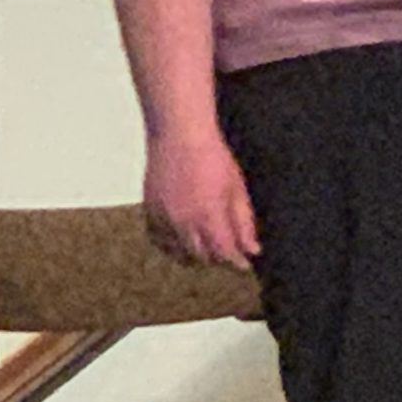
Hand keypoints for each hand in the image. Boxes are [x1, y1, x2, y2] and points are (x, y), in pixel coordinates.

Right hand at [144, 130, 260, 267]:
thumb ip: (244, 221)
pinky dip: (170, 246)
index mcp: (208, 216)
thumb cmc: (213, 157)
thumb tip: (252, 248)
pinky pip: (157, 240)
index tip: (244, 265)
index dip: (236, 262)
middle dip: (216, 259)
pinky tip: (180, 243)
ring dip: (193, 256)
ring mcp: (163, 218)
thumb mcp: (237, 188)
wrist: (179, 136)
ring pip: (177, 252)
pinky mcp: (149, 211)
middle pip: (200, 256)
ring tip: (207, 252)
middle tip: (227, 255)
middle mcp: (183, 222)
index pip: (223, 253)